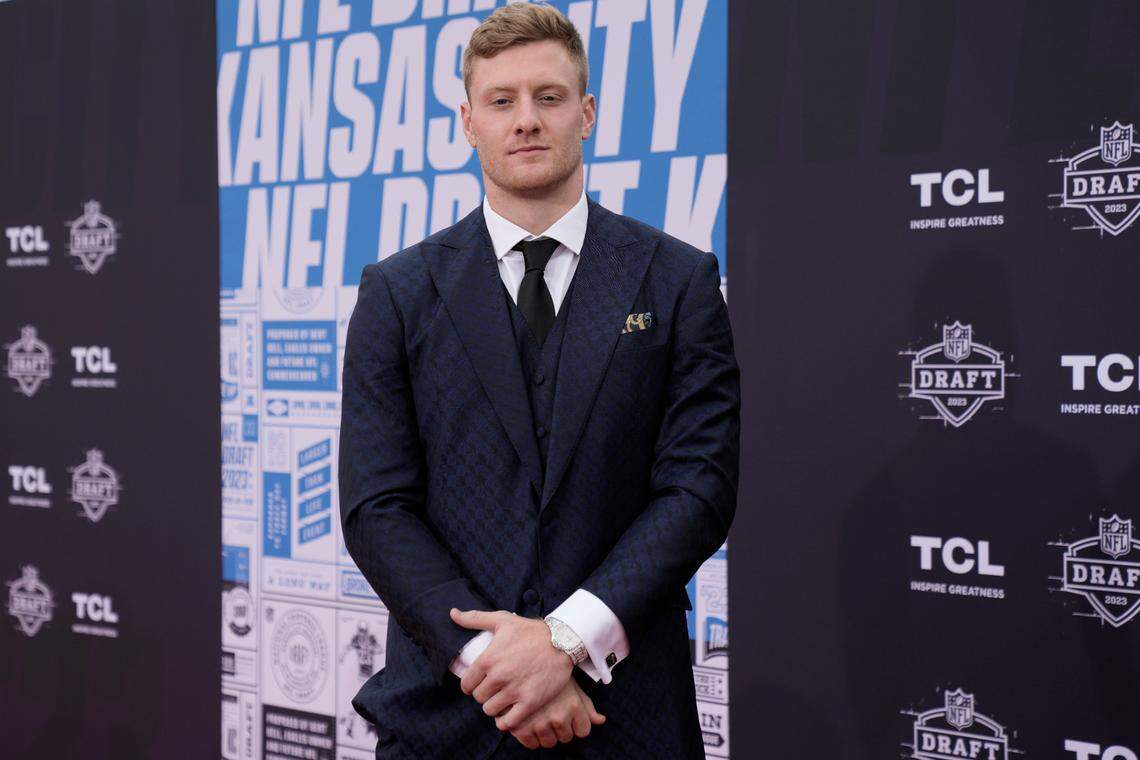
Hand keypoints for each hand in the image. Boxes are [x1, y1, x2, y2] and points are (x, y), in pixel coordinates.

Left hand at [450, 608, 573, 729]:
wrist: (562, 641)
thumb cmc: (530, 631)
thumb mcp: (502, 620)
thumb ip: (474, 618)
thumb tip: (452, 613)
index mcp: (488, 659)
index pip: (466, 684)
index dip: (472, 684)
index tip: (481, 682)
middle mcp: (498, 677)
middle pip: (478, 698)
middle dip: (485, 694)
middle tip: (495, 690)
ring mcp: (514, 691)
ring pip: (491, 710)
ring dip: (495, 707)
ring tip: (503, 700)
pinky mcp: (530, 702)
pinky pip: (507, 723)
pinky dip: (506, 722)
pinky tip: (511, 713)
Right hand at [509, 676, 605, 748]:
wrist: (521, 661)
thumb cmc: (549, 673)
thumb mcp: (571, 685)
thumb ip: (586, 705)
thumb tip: (601, 720)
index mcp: (573, 706)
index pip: (583, 731)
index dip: (576, 724)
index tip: (568, 716)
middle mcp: (558, 716)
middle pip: (565, 738)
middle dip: (560, 728)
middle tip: (551, 714)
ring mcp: (540, 723)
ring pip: (548, 742)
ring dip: (545, 733)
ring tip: (540, 717)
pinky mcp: (521, 728)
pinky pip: (531, 744)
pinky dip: (530, 737)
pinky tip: (529, 723)